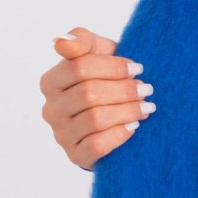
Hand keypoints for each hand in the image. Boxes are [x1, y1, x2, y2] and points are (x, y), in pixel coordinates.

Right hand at [39, 26, 154, 169]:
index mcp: (51, 81)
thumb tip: (61, 41)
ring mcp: (61, 134)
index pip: (80, 67)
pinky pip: (96, 145)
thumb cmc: (107, 81)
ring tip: (146, 107)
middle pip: (89, 93)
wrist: (117, 117)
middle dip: (124, 90)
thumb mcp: (98, 54)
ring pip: (95, 119)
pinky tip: (134, 127)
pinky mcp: (76, 156)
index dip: (113, 67)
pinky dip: (119, 134)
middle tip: (147, 90)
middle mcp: (51, 109)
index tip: (138, 69)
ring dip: (127, 111)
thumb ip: (81, 41)